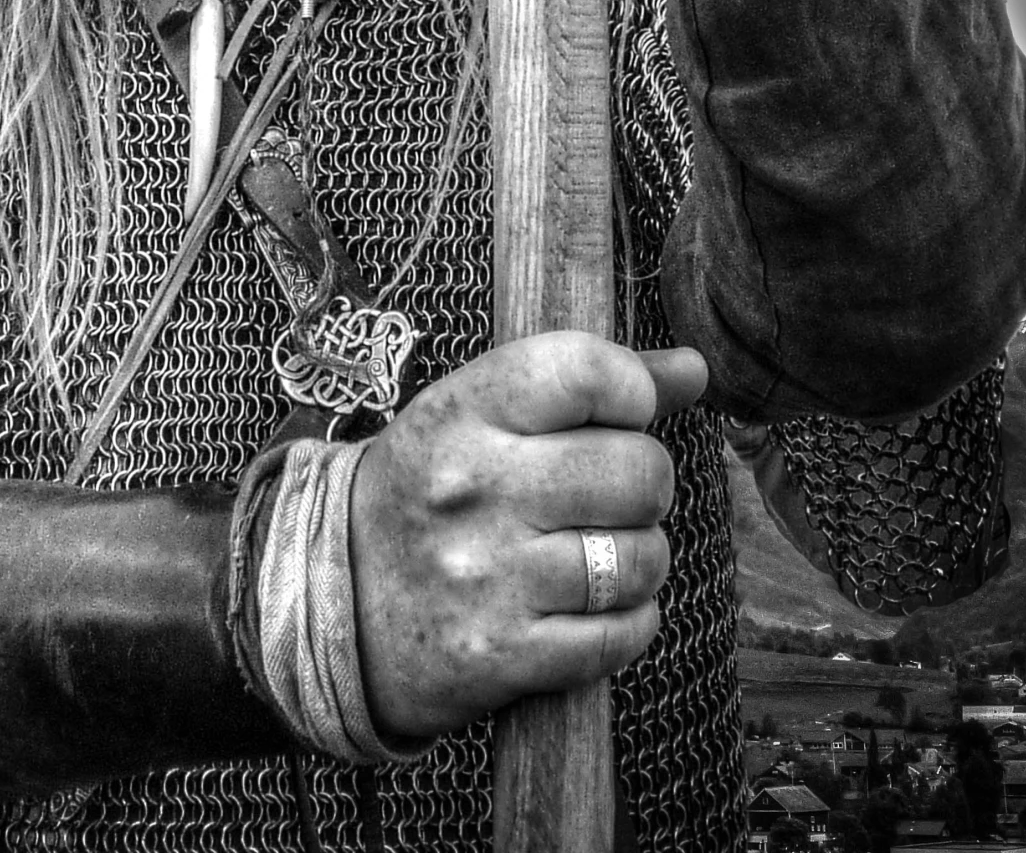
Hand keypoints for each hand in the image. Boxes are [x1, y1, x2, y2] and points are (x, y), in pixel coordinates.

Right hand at [349, 333, 706, 739]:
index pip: (584, 371)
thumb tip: (692, 369)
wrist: (332, 601)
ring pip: (640, 558)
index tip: (621, 412)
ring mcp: (487, 577)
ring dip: (640, 559)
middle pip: (637, 471)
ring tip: (602, 553)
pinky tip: (594, 606)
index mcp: (461, 412)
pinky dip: (629, 622)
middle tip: (614, 493)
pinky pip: (621, 635)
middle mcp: (472, 488)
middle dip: (646, 483)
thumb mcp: (475, 414)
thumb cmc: (425, 491)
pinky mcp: (501, 656)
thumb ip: (584, 384)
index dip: (630, 389)